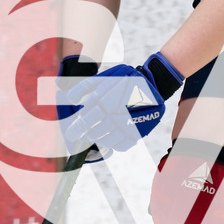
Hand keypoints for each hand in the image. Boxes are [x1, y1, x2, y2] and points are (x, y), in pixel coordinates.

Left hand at [62, 52, 182, 152]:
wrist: (153, 84)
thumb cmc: (125, 79)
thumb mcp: (105, 76)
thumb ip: (85, 87)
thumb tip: (70, 99)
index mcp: (106, 102)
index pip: (85, 122)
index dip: (75, 130)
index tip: (71, 135)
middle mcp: (116, 116)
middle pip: (94, 134)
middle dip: (87, 134)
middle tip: (86, 132)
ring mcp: (128, 127)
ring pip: (106, 142)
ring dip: (99, 139)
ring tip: (98, 132)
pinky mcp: (138, 133)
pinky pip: (121, 146)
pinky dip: (114, 143)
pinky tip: (113, 134)